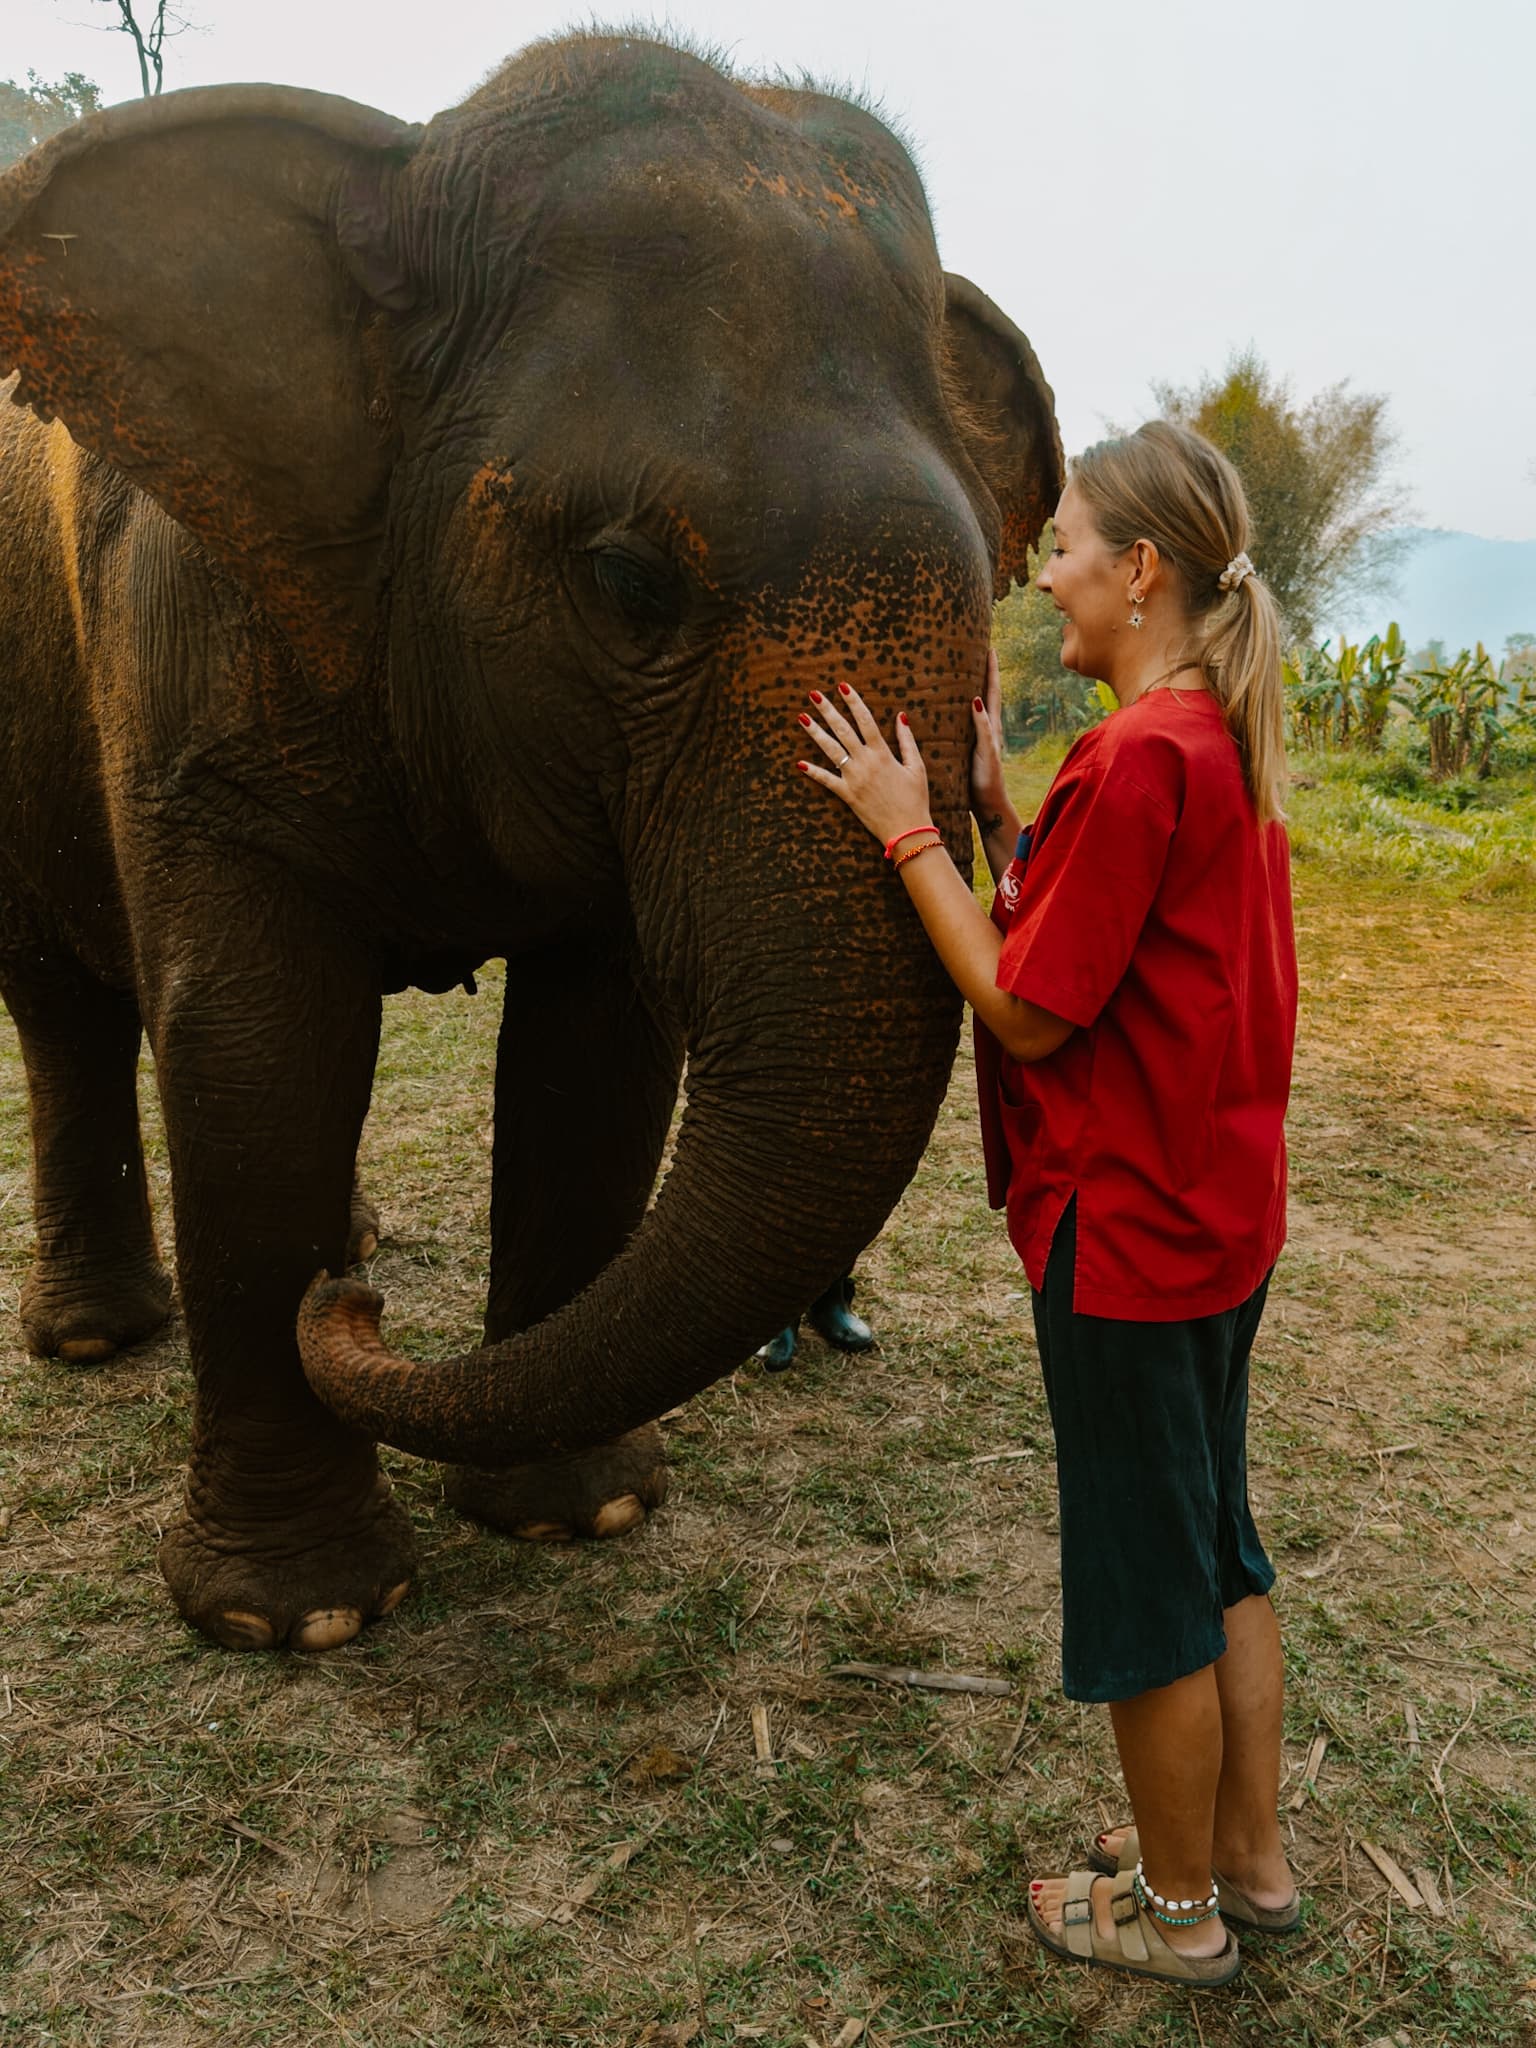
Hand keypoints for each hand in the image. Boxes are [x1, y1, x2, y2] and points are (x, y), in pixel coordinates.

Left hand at [797, 683, 931, 846]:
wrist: (908, 829)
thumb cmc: (916, 798)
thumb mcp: (916, 766)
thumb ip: (907, 741)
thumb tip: (901, 716)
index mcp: (883, 753)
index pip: (865, 720)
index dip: (853, 701)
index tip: (842, 686)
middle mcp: (865, 762)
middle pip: (843, 729)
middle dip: (827, 710)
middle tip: (813, 694)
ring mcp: (854, 778)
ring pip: (831, 750)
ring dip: (815, 732)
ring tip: (802, 717)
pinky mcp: (847, 795)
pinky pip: (827, 780)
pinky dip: (813, 772)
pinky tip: (798, 762)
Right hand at [969, 649, 1007, 823]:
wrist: (986, 804)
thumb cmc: (988, 780)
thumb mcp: (986, 752)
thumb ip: (983, 727)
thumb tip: (978, 699)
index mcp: (991, 726)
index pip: (992, 691)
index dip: (991, 670)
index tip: (990, 648)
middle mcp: (985, 728)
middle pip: (984, 693)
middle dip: (980, 673)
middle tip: (973, 652)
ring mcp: (976, 737)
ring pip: (973, 706)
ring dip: (968, 688)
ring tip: (958, 672)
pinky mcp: (967, 747)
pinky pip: (961, 721)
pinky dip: (957, 709)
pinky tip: (945, 708)